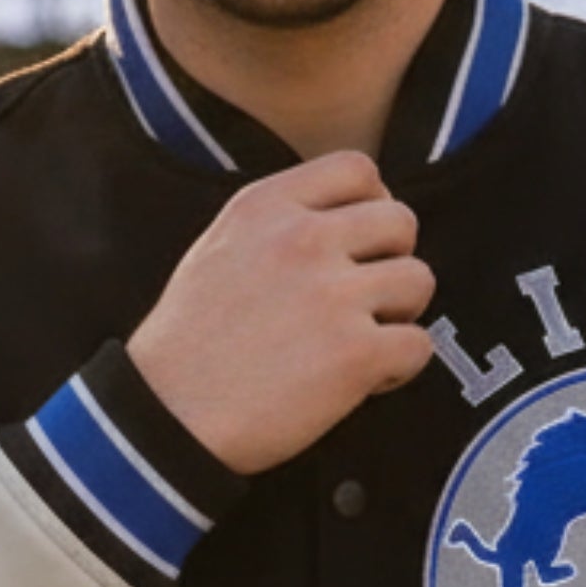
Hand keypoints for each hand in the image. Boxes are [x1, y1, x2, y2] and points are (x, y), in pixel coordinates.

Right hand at [126, 150, 435, 474]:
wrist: (166, 418)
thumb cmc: (187, 344)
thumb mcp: (217, 249)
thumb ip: (277, 223)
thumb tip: (343, 220)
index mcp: (265, 207)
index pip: (357, 168)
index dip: (372, 204)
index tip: (357, 243)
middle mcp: (303, 240)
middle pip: (401, 221)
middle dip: (392, 259)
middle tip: (363, 299)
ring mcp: (332, 296)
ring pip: (420, 280)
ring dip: (399, 314)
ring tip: (360, 341)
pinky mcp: (354, 354)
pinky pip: (419, 345)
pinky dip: (399, 368)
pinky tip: (361, 381)